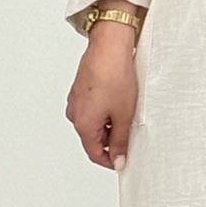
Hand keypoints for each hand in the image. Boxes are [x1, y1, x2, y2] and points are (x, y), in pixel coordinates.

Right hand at [66, 21, 138, 170]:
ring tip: (126, 112)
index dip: (111, 160)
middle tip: (131, 132)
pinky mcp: (80, 89)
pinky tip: (119, 100)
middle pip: (93, 138)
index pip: (95, 154)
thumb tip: (119, 159)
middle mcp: (75, 114)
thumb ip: (121, 141)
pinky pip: (92, 108)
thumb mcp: (123, 115)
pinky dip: (104, 110)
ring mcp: (76, 101)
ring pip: (93, 123)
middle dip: (112, 140)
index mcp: (83, 124)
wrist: (108, 47)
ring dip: (109, 123)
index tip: (124, 160)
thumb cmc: (114, 76)